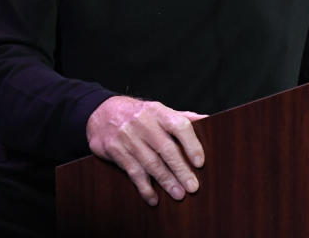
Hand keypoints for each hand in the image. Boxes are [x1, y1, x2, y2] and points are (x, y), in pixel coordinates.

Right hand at [86, 96, 206, 205]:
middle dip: (180, 169)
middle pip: (165, 148)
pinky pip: (132, 171)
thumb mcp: (158, 110)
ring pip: (150, 162)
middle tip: (192, 186)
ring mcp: (128, 136)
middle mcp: (143, 122)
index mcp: (158, 111)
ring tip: (178, 194)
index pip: (179, 126)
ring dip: (166, 181)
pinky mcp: (115, 150)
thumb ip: (182, 117)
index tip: (200, 162)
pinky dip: (144, 187)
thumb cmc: (138, 114)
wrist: (101, 112)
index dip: (191, 144)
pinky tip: (153, 198)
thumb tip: (207, 120)